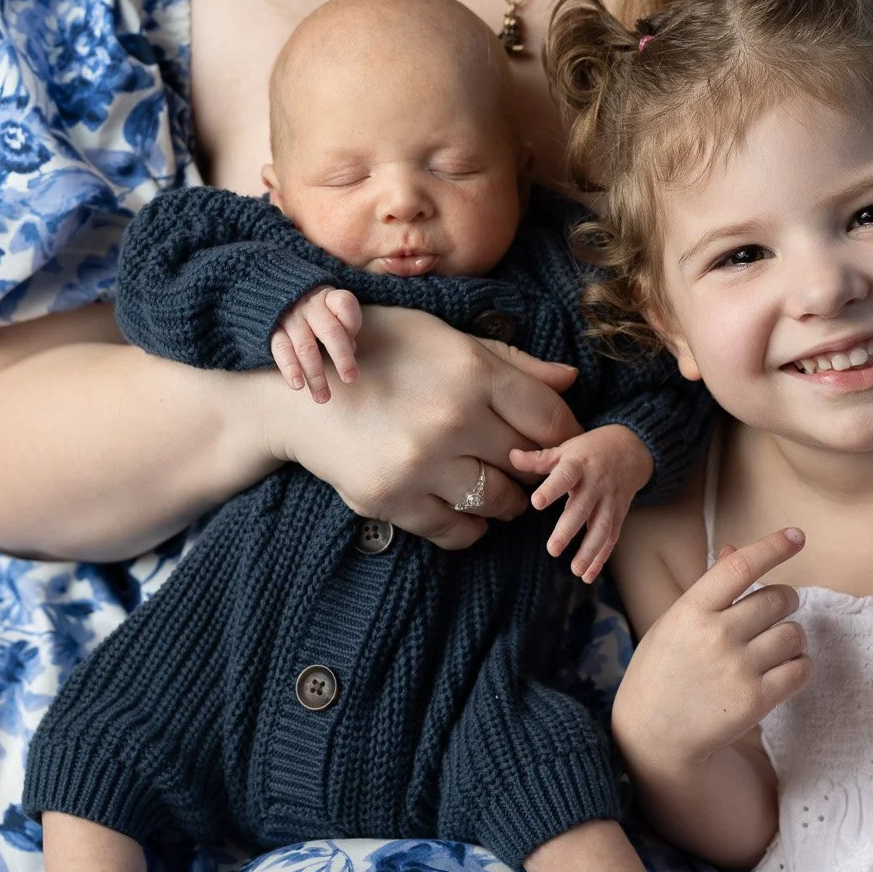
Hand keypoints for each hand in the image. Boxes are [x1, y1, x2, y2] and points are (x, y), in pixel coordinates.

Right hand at [257, 306, 579, 550]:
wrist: (302, 397)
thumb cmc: (380, 355)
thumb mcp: (445, 340)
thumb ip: (510, 362)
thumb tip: (570, 380)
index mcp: (472, 372)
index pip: (551, 418)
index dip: (566, 435)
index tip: (562, 443)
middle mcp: (452, 418)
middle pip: (530, 462)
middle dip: (536, 467)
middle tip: (525, 465)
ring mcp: (421, 464)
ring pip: (501, 502)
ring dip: (508, 500)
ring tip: (496, 486)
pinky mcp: (394, 500)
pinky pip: (459, 531)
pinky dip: (471, 526)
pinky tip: (463, 507)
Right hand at [270, 287, 361, 399]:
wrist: (274, 294)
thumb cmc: (316, 310)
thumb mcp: (331, 309)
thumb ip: (344, 327)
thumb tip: (351, 349)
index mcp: (328, 297)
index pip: (345, 304)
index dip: (352, 323)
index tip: (353, 340)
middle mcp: (310, 306)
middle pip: (330, 331)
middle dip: (342, 357)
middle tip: (350, 379)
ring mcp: (290, 318)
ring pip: (306, 347)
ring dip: (316, 374)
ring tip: (323, 397)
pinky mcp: (273, 331)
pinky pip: (282, 350)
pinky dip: (290, 369)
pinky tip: (298, 385)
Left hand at [510, 424, 653, 581]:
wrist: (632, 448)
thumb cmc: (591, 450)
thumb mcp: (567, 448)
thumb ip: (539, 459)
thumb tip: (511, 457)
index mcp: (579, 465)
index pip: (565, 475)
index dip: (552, 488)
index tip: (537, 502)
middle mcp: (596, 484)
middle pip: (582, 508)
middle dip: (568, 530)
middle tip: (552, 549)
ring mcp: (609, 501)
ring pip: (601, 528)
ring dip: (589, 551)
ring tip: (575, 570)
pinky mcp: (618, 515)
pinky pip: (611, 538)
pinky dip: (600, 558)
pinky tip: (587, 575)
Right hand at [614, 527, 810, 769]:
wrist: (652, 734)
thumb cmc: (662, 669)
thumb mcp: (674, 622)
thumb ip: (708, 587)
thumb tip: (735, 548)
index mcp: (691, 609)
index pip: (740, 567)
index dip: (773, 547)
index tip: (797, 536)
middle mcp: (716, 635)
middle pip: (777, 599)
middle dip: (785, 600)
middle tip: (775, 611)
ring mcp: (737, 669)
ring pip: (794, 634)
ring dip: (792, 636)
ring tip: (775, 646)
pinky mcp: (755, 701)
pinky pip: (800, 669)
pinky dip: (800, 665)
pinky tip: (784, 669)